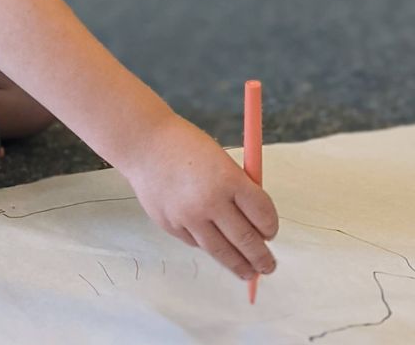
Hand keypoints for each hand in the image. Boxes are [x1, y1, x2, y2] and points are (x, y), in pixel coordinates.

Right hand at [123, 112, 278, 280]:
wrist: (143, 143)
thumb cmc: (184, 144)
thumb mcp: (220, 158)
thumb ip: (238, 187)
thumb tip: (256, 220)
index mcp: (228, 179)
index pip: (263, 215)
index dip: (271, 227)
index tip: (270, 232)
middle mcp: (210, 202)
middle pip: (246, 241)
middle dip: (261, 258)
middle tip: (268, 266)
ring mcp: (188, 217)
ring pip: (221, 252)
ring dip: (239, 265)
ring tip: (247, 272)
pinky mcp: (171, 226)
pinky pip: (196, 243)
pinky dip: (206, 244)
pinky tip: (212, 242)